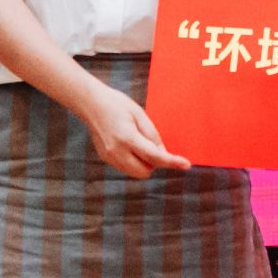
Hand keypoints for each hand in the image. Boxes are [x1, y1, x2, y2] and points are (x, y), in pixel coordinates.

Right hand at [72, 79, 190, 178]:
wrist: (91, 104)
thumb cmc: (118, 105)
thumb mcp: (140, 114)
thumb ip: (152, 135)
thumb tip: (163, 153)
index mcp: (127, 138)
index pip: (155, 156)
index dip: (172, 161)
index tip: (186, 165)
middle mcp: (116, 152)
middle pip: (145, 171)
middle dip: (155, 163)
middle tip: (153, 144)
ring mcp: (109, 157)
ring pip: (135, 173)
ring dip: (144, 164)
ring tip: (139, 141)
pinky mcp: (105, 158)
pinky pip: (126, 167)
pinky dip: (134, 161)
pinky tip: (130, 144)